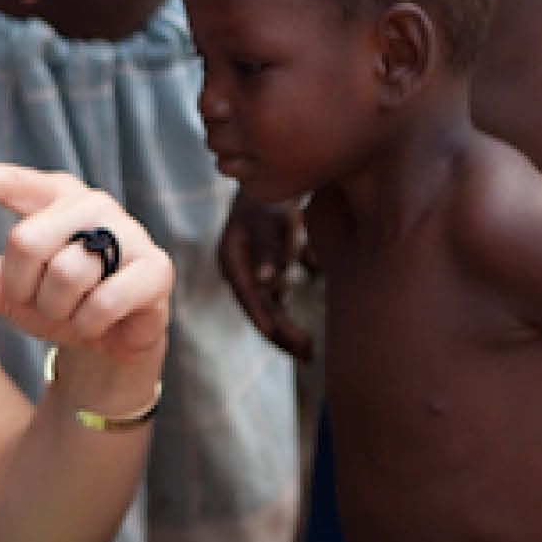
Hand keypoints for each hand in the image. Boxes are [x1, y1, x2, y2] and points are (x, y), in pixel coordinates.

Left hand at [0, 165, 171, 364]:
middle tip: (37, 299)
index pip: (9, 179)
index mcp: (50, 196)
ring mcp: (128, 232)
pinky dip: (88, 324)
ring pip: (66, 274)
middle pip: (27, 239)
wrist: (112, 338)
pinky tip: (96, 323)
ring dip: (57, 310)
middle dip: (23, 286)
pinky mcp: (155, 267)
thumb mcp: (2, 292)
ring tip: (71, 310)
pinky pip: (102, 301)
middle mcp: (90, 204)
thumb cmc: (58, 298)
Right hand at [219, 193, 311, 360]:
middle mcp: (239, 273)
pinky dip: (290, 324)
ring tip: (310, 354)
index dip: (260, 314)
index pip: (246, 292)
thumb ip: (268, 249)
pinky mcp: (266, 281)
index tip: (275, 333)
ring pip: (268, 313)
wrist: (274, 186)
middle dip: (280, 333)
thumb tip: (266, 282)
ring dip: (287, 333)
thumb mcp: (271, 219)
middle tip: (306, 354)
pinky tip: (309, 343)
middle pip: (258, 309)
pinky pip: (277, 309)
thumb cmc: (272, 199)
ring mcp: (252, 279)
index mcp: (231, 258)